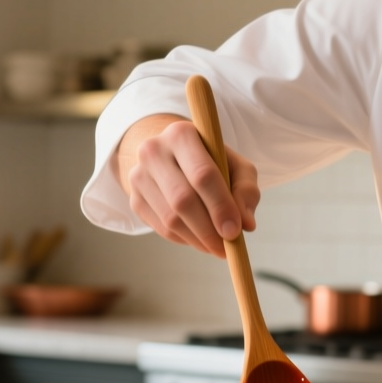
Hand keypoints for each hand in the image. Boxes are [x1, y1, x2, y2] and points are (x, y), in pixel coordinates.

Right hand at [121, 116, 260, 257]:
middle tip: (227, 247)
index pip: (202, 174)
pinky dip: (184, 240)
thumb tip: (246, 224)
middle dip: (208, 229)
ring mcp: (139, 176)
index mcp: (181, 134)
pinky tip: (199, 239)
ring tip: (217, 247)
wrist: (172, 157)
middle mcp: (154, 151)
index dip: (220, 206)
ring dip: (197, 239)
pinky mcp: (134, 199)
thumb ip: (246, 191)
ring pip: (170, 218)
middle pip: (182, 199)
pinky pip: (161, 228)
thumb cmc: (211, 162)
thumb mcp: (236, 166)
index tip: (234, 231)